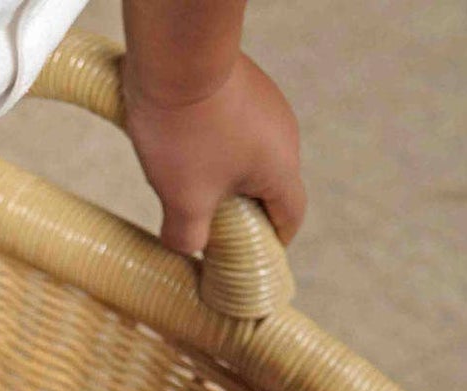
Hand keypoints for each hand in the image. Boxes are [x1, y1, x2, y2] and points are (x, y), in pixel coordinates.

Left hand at [124, 52, 305, 255]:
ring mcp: (265, 105)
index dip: (273, 241)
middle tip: (205, 228)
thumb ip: (189, 235)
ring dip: (220, 179)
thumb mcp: (183, 199)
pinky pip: (232, 130)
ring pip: (246, 158)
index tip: (250, 257)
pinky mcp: (243, 87)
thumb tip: (188, 246)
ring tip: (183, 187)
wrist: (175, 57)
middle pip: (267, 187)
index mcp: (281, 167)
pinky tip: (179, 150)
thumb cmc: (186, 133)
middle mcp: (284, 134)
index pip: (291, 216)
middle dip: (239, 213)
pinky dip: (211, 149)